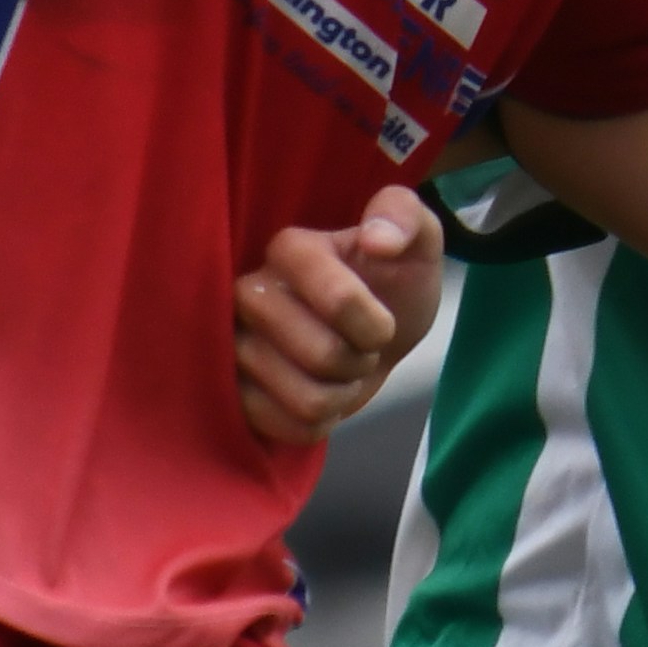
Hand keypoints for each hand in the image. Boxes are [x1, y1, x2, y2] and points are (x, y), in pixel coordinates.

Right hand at [234, 185, 444, 447]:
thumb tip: (378, 240)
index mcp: (290, 249)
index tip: (383, 322)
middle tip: (360, 348)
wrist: (373, 333)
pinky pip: (284, 428)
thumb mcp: (418, 242)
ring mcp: (232, 346)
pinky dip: (318, 423)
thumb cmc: (391, 283)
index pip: (339, 300)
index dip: (375, 325)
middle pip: (321, 355)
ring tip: (340, 372)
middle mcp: (248, 293)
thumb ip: (406, 217)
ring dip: (341, 395)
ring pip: (305, 399)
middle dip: (359, 361)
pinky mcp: (229, 392)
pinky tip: (319, 396)